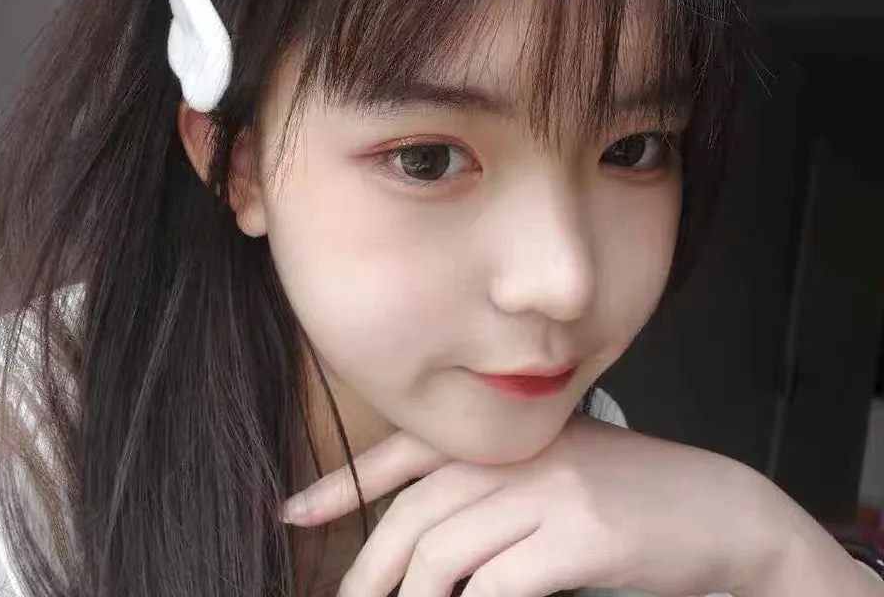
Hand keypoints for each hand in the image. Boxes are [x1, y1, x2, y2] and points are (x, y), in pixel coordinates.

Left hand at [281, 414, 807, 596]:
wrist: (721, 508)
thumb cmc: (630, 496)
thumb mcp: (552, 474)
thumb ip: (491, 494)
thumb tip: (425, 551)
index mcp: (506, 433)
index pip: (406, 454)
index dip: (344, 481)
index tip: (293, 512)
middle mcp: (519, 451)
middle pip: (414, 512)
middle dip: (366, 569)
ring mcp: (549, 490)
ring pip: (443, 552)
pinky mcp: (581, 535)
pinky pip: (497, 586)